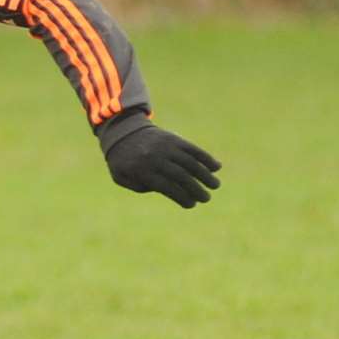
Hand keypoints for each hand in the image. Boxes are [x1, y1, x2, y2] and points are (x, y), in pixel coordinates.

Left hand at [101, 116, 221, 207]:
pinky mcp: (173, 138)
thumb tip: (166, 190)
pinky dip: (205, 158)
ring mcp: (165, 146)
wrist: (122, 133)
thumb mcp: (121, 177)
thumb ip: (139, 186)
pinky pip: (192, 149)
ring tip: (215, 185)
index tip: (191, 204)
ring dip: (205, 175)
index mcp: (140, 170)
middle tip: (206, 198)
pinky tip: (216, 167)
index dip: (181, 197)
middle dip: (195, 189)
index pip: (166, 186)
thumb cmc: (123, 161)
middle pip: (180, 175)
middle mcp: (155, 157)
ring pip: (190, 162)